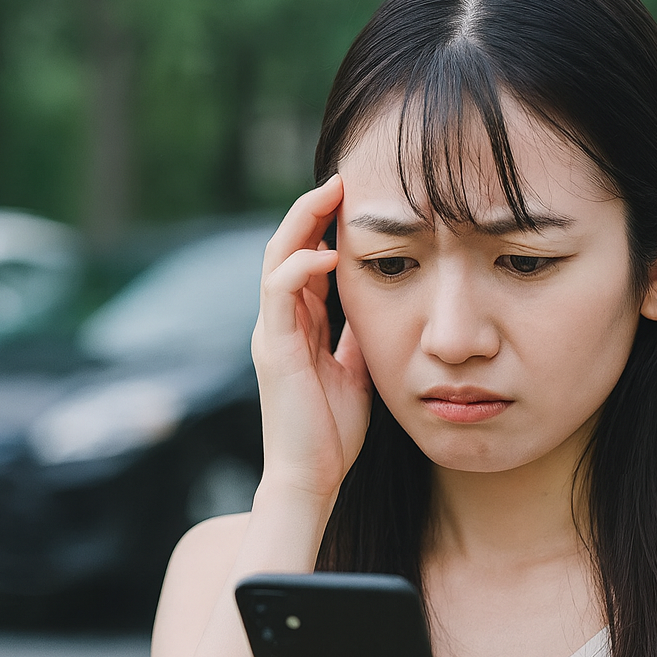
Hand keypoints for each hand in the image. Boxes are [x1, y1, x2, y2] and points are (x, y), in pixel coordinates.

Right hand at [251, 176, 372, 502]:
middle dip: (311, 210)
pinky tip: (328, 252)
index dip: (324, 226)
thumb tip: (385, 303)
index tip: (355, 197)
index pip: (304, 260)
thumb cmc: (332, 433)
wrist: (312, 478)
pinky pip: (278, 292)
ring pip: (275, 259)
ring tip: (330, 193)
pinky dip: (299, 265)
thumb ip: (358, 335)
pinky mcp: (273, 349)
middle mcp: (278, 323)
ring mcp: (272, 333)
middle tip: (342, 177)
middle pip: (285, 247)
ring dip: (302, 222)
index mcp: (297, 326)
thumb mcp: (357, 370)